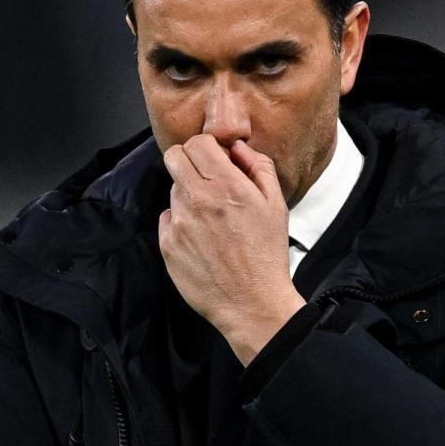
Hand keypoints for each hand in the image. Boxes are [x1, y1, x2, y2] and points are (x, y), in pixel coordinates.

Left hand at [159, 134, 305, 364]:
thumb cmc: (267, 255)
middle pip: (173, 157)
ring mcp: (179, 222)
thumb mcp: (276, 205)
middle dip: (188, 160)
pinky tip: (201, 238)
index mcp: (227, 186)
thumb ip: (258, 166)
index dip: (206, 147)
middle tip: (205, 177)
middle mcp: (198, 200)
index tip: (215, 158)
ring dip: (188, 195)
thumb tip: (237, 147)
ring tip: (211, 218)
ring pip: (173, 189)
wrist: (252, 303)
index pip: (197, 142)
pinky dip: (181, 222)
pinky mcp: (168, 244)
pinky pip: (168, 218)